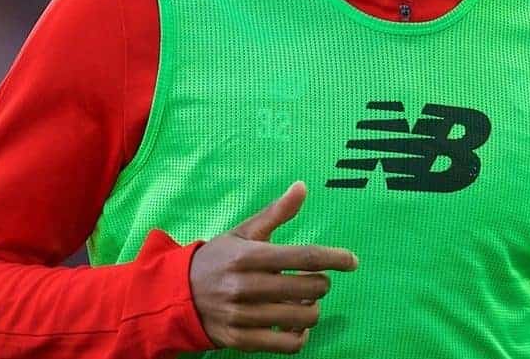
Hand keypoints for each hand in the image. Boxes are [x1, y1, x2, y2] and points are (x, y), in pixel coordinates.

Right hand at [189, 180, 358, 353]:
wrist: (177, 295)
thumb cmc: (218, 259)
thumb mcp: (243, 232)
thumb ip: (276, 212)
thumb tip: (303, 187)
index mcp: (249, 255)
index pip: (303, 256)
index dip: (334, 258)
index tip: (352, 261)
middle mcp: (246, 286)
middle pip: (308, 288)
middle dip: (321, 283)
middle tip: (315, 280)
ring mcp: (243, 316)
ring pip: (302, 318)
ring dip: (312, 309)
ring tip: (304, 301)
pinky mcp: (241, 341)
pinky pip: (288, 345)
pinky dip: (300, 336)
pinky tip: (297, 325)